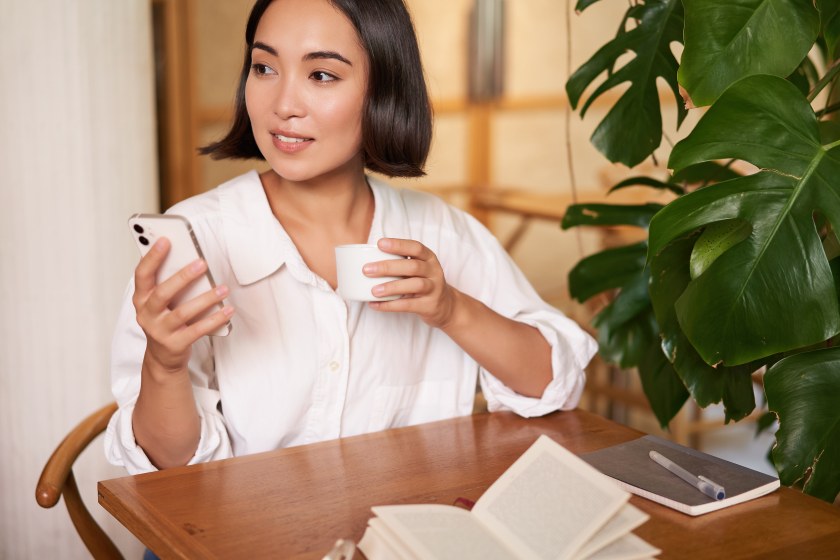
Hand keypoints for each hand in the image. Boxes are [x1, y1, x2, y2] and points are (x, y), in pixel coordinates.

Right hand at [132, 238, 232, 373]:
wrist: (162, 356)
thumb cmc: (164, 321)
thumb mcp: (159, 302)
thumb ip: (167, 282)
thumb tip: (189, 259)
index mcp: (141, 298)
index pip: (142, 274)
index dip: (152, 257)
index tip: (165, 240)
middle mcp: (147, 314)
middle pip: (163, 293)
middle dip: (183, 277)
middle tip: (202, 263)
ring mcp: (160, 331)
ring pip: (183, 312)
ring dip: (205, 298)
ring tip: (223, 288)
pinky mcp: (175, 344)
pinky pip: (197, 330)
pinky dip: (214, 319)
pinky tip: (227, 310)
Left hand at [363, 238, 457, 328]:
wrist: (445, 306)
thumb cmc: (423, 282)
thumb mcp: (418, 269)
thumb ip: (400, 263)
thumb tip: (367, 259)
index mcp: (429, 258)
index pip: (415, 247)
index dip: (398, 244)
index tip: (380, 244)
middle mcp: (433, 271)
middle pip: (412, 266)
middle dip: (388, 267)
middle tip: (367, 270)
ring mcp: (433, 289)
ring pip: (414, 285)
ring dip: (392, 287)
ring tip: (374, 290)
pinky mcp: (429, 305)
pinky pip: (409, 305)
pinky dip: (390, 305)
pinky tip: (375, 304)